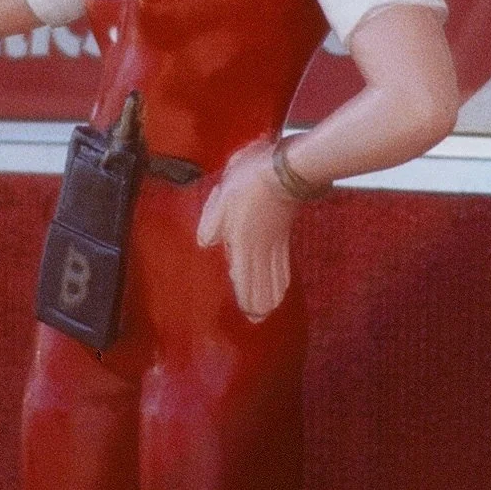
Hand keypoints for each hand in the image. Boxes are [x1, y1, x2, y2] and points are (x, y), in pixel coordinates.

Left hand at [196, 141, 299, 319]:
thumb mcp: (220, 197)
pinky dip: (283, 279)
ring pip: (275, 276)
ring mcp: (275, 243)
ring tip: (270, 309)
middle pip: (262, 283)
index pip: (242, 278)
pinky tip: (284, 285)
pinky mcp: (285, 235)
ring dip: (272, 295)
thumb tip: (205, 242)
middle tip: (258, 319)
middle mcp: (260, 249)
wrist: (284, 170)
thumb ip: (211, 221)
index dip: (245, 297)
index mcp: (241, 242)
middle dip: (260, 303)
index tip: (248, 315)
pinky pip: (284, 264)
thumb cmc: (248, 181)